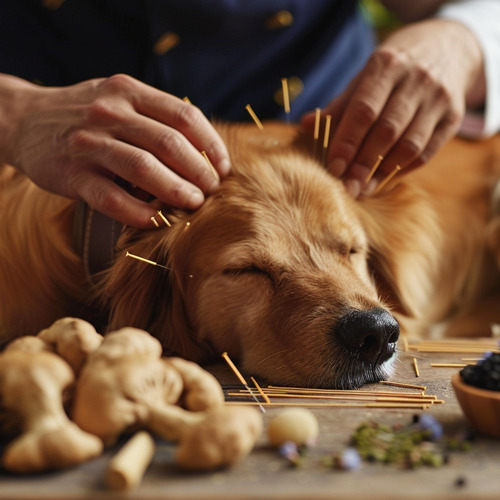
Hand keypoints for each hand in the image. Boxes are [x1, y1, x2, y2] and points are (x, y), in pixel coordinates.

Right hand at [2, 74, 230, 226]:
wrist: (24, 121)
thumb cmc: (86, 115)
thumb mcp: (119, 100)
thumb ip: (155, 117)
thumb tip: (204, 153)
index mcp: (129, 92)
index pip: (184, 116)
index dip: (211, 144)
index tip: (223, 168)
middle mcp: (109, 113)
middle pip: (169, 142)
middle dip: (199, 171)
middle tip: (211, 191)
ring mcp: (88, 143)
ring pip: (142, 168)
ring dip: (175, 190)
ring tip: (194, 204)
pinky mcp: (72, 174)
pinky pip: (111, 198)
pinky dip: (138, 212)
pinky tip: (155, 220)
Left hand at [302, 19, 484, 196]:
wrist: (446, 47)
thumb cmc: (393, 70)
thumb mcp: (366, 77)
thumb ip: (339, 105)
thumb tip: (304, 126)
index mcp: (386, 66)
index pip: (364, 111)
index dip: (347, 142)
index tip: (333, 168)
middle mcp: (416, 80)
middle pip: (387, 131)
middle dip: (364, 163)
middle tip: (347, 187)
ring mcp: (439, 98)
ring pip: (409, 145)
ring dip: (384, 172)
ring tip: (363, 188)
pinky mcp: (454, 116)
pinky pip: (427, 151)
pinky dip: (403, 169)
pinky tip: (384, 180)